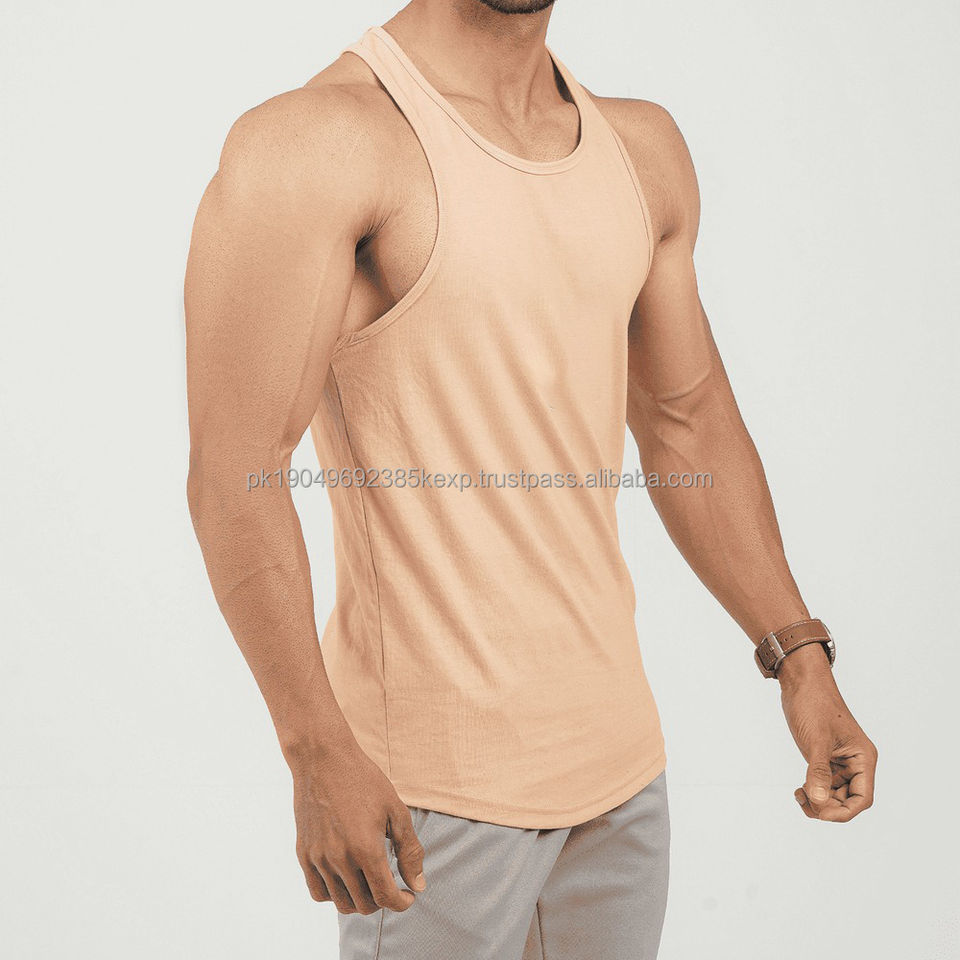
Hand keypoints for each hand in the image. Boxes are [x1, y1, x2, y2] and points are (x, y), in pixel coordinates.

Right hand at [286, 730, 425, 913]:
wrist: (323, 759)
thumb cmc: (363, 780)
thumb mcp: (395, 810)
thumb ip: (409, 850)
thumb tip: (418, 884)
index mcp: (366, 848)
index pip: (385, 897)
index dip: (401, 903)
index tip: (408, 896)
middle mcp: (340, 859)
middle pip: (364, 904)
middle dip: (383, 900)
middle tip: (390, 883)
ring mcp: (318, 858)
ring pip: (341, 903)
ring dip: (360, 900)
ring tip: (370, 882)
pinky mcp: (304, 854)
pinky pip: (318, 892)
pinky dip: (335, 895)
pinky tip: (346, 878)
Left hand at [777, 644, 877, 821]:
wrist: (800, 683)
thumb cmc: (814, 704)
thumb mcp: (816, 740)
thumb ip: (818, 772)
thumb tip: (819, 802)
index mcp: (864, 758)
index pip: (862, 798)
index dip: (844, 812)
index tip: (822, 813)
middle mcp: (855, 763)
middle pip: (848, 801)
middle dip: (828, 807)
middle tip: (804, 800)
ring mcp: (839, 762)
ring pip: (834, 795)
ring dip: (819, 802)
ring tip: (799, 795)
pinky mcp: (824, 758)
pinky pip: (823, 784)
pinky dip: (813, 791)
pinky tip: (799, 790)